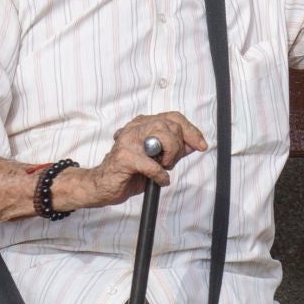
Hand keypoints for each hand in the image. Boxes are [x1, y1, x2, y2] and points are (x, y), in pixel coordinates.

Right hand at [59, 112, 208, 209]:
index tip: (201, 145)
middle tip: (171, 162)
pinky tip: (158, 179)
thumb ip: (173, 151)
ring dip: (169, 156)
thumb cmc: (128, 173)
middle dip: (178, 147)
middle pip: (170, 125)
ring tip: (163, 167)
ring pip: (162, 136)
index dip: (191, 130)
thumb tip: (192, 144)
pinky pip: (152, 164)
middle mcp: (135, 128)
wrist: (102, 186)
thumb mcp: (157, 160)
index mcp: (143, 124)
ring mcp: (128, 140)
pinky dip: (160, 175)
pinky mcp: (124, 157)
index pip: (173, 117)